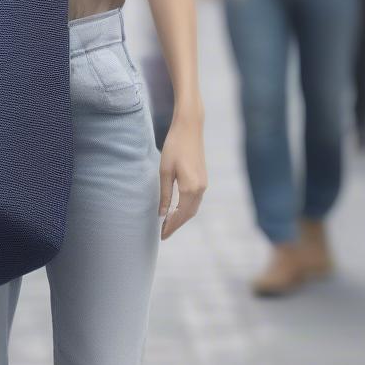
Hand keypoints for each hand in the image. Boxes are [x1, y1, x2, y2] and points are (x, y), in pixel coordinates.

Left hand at [158, 103, 207, 240]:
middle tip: (163, 234)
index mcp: (190, 188)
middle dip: (176, 225)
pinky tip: (177, 209)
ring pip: (193, 208)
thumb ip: (165, 194)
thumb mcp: (164, 171)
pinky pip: (195, 200)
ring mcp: (204, 184)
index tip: (161, 235)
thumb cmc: (174, 147)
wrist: (189, 128)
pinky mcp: (203, 179)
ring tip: (168, 224)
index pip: (180, 215)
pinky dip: (186, 209)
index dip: (171, 226)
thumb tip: (162, 214)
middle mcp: (200, 189)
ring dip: (182, 218)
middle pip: (188, 214)